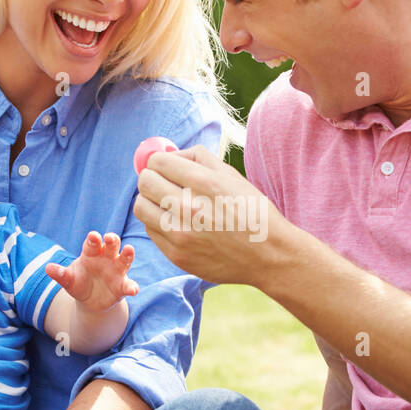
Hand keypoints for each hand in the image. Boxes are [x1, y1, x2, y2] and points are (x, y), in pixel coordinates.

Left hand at [45, 232, 138, 311]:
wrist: (90, 300)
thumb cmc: (79, 283)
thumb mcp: (68, 280)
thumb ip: (60, 274)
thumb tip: (47, 268)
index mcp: (91, 253)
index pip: (93, 244)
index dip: (93, 239)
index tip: (93, 236)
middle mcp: (107, 258)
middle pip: (111, 245)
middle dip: (112, 240)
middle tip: (110, 237)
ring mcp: (117, 271)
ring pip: (124, 259)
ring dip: (127, 254)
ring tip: (129, 250)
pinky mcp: (123, 286)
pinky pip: (129, 285)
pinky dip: (132, 287)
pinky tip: (133, 290)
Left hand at [133, 145, 286, 284]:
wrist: (268, 255)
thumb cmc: (252, 211)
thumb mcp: (231, 175)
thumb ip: (197, 157)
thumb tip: (167, 154)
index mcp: (205, 183)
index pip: (157, 162)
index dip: (159, 161)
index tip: (165, 167)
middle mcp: (190, 208)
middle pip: (145, 182)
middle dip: (152, 177)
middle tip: (162, 182)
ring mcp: (181, 235)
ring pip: (141, 207)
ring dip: (151, 201)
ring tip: (168, 203)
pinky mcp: (177, 255)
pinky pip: (151, 230)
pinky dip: (158, 223)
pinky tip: (177, 223)